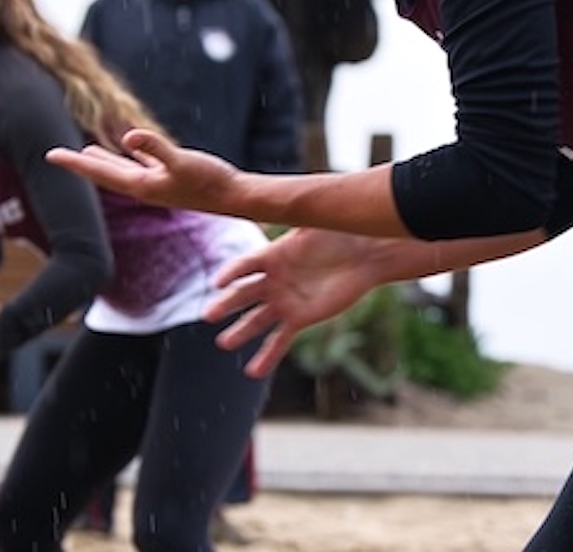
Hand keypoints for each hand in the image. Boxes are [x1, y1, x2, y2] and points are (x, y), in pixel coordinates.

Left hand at [45, 128, 240, 213]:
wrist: (236, 197)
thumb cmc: (211, 180)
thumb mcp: (183, 160)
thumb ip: (156, 148)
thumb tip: (129, 137)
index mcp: (141, 186)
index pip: (99, 173)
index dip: (74, 164)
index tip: (50, 155)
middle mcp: (145, 187)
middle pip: (103, 173)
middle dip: (80, 164)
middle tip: (55, 156)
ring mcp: (157, 182)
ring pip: (121, 169)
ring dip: (102, 161)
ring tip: (85, 153)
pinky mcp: (171, 176)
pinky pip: (142, 164)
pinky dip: (130, 157)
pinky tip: (128, 150)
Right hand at [208, 228, 381, 377]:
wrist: (364, 255)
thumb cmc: (339, 233)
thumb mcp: (314, 223)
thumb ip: (296, 217)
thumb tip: (280, 200)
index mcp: (271, 255)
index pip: (244, 265)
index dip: (231, 273)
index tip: (218, 283)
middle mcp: (272, 280)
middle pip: (244, 295)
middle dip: (226, 305)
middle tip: (208, 316)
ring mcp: (284, 301)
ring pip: (257, 320)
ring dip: (240, 332)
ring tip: (224, 343)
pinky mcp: (300, 318)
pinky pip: (279, 340)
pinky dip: (266, 356)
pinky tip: (253, 372)